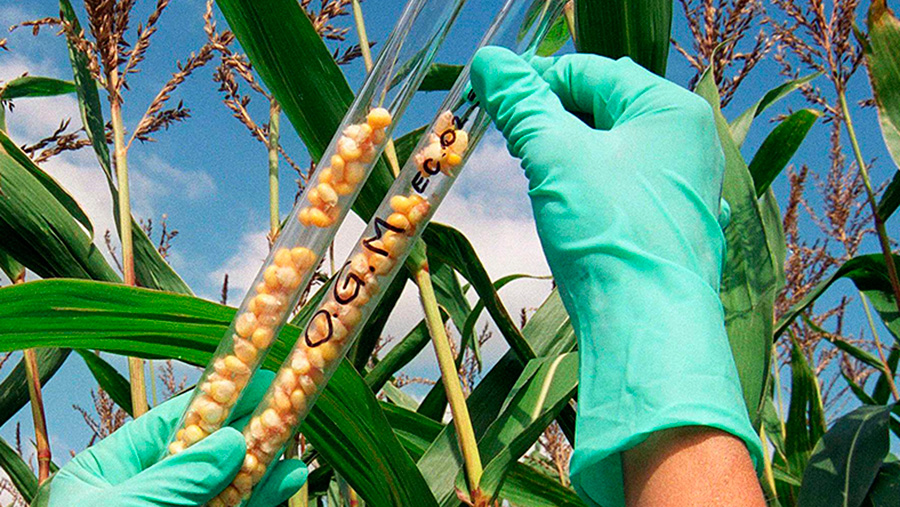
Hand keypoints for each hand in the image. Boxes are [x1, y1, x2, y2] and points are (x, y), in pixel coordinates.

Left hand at [44, 371, 306, 506]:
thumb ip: (179, 476)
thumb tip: (232, 441)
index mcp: (106, 473)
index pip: (170, 424)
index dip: (218, 399)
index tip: (260, 378)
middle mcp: (142, 493)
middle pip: (204, 452)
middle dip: (248, 430)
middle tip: (291, 405)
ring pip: (225, 487)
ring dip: (264, 467)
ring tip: (296, 449)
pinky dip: (261, 497)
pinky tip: (286, 480)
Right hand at [470, 48, 761, 505]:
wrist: (647, 329)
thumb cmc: (609, 232)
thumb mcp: (555, 156)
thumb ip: (522, 103)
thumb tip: (490, 62)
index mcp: (669, 109)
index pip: (589, 71)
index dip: (535, 79)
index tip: (492, 95)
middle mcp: (687, 141)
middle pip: (603, 107)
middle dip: (551, 119)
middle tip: (511, 138)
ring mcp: (683, 186)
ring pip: (611, 149)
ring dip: (567, 154)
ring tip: (537, 176)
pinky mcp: (671, 225)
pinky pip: (624, 187)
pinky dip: (590, 187)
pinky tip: (570, 208)